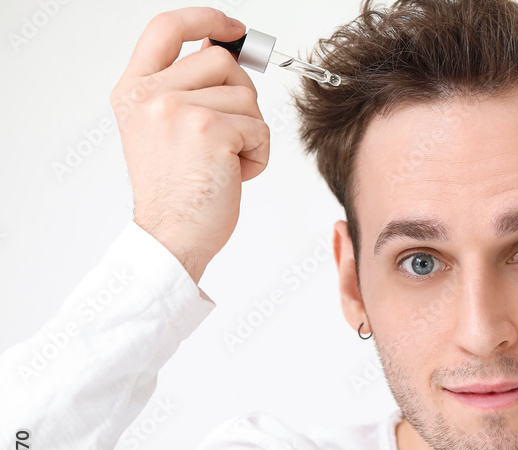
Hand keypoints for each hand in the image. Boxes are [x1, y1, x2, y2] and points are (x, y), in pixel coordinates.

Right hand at [110, 7, 269, 282]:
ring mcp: (178, 109)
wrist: (171, 236)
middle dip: (239, 96)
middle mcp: (151, 95)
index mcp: (133, 90)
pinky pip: (259, 128)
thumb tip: (222, 46)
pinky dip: (258, 155)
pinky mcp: (211, 129)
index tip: (232, 26)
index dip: (204, 18)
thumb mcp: (163, 128)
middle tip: (226, 136)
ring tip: (223, 161)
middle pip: (221, 60)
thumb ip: (183, 86)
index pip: (165, 28)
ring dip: (249, 131)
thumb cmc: (175, 191)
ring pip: (246, 96)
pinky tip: (233, 174)